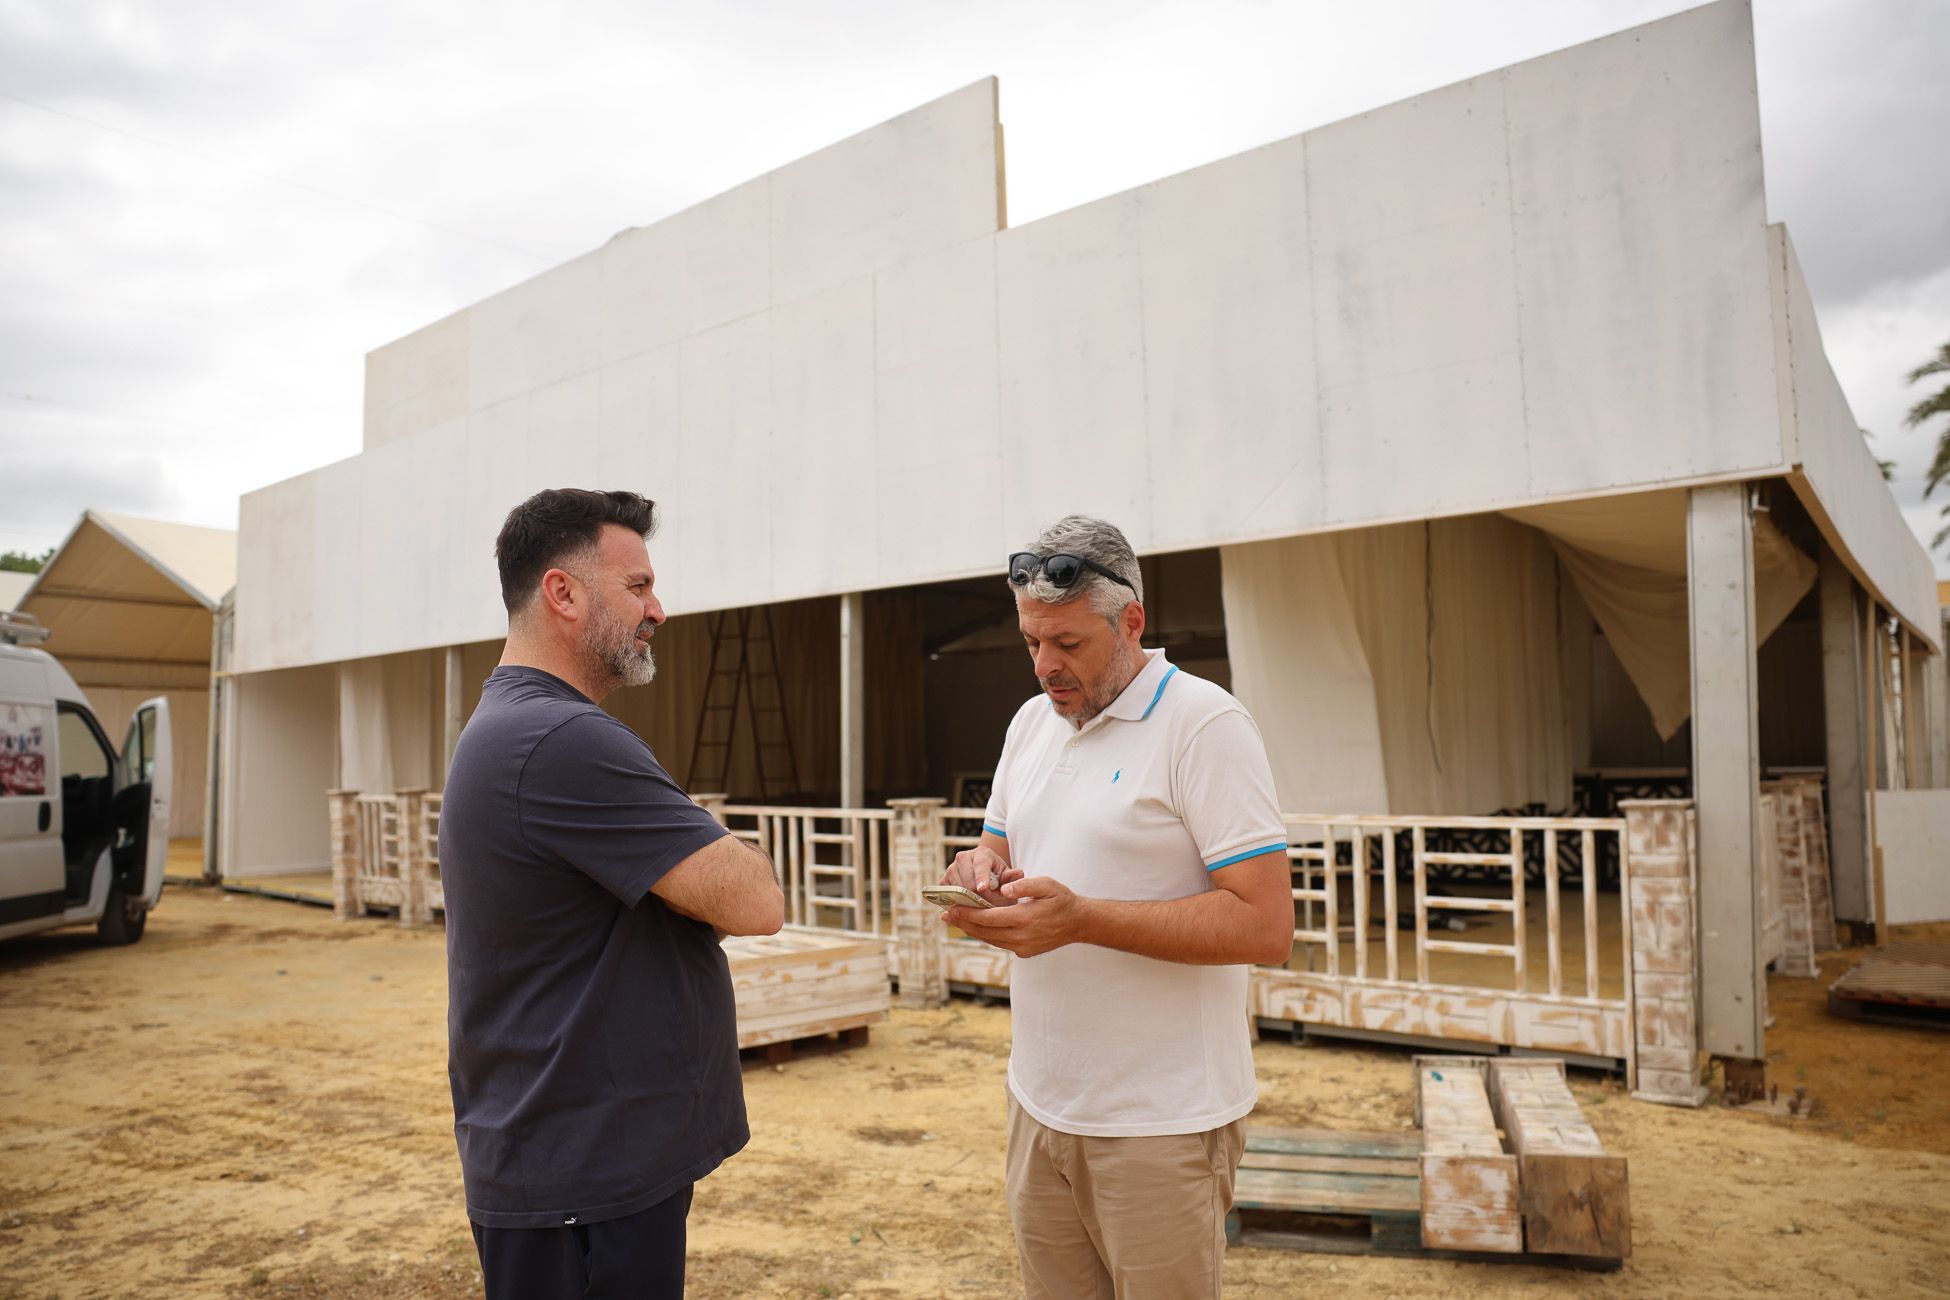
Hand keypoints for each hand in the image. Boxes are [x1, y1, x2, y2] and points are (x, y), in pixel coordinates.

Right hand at [941, 846, 1021, 906]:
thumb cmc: (998, 877)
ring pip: (956, 886)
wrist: (984, 877)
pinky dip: (955, 901)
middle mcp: (963, 857)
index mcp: (982, 853)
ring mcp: (951, 868)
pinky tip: (965, 906)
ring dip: (966, 899)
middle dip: (976, 893)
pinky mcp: (944, 880)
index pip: (980, 865)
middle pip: (966, 877)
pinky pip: (947, 893)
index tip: (983, 889)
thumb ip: (1012, 877)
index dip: (981, 877)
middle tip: (985, 904)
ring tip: (977, 905)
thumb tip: (1019, 873)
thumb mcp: (1006, 877)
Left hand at [944, 876, 1085, 957]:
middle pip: (984, 931)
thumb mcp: (1046, 885)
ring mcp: (1022, 947)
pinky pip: (999, 943)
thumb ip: (1023, 885)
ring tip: (956, 921)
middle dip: (963, 922)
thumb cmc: (1062, 900)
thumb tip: (1002, 888)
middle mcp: (1021, 937)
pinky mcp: (1024, 952)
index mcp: (1024, 919)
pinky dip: (986, 935)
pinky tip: (977, 927)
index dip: (968, 913)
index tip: (952, 907)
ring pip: (990, 939)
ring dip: (972, 930)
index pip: (988, 917)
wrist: (1079, 923)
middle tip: (945, 915)